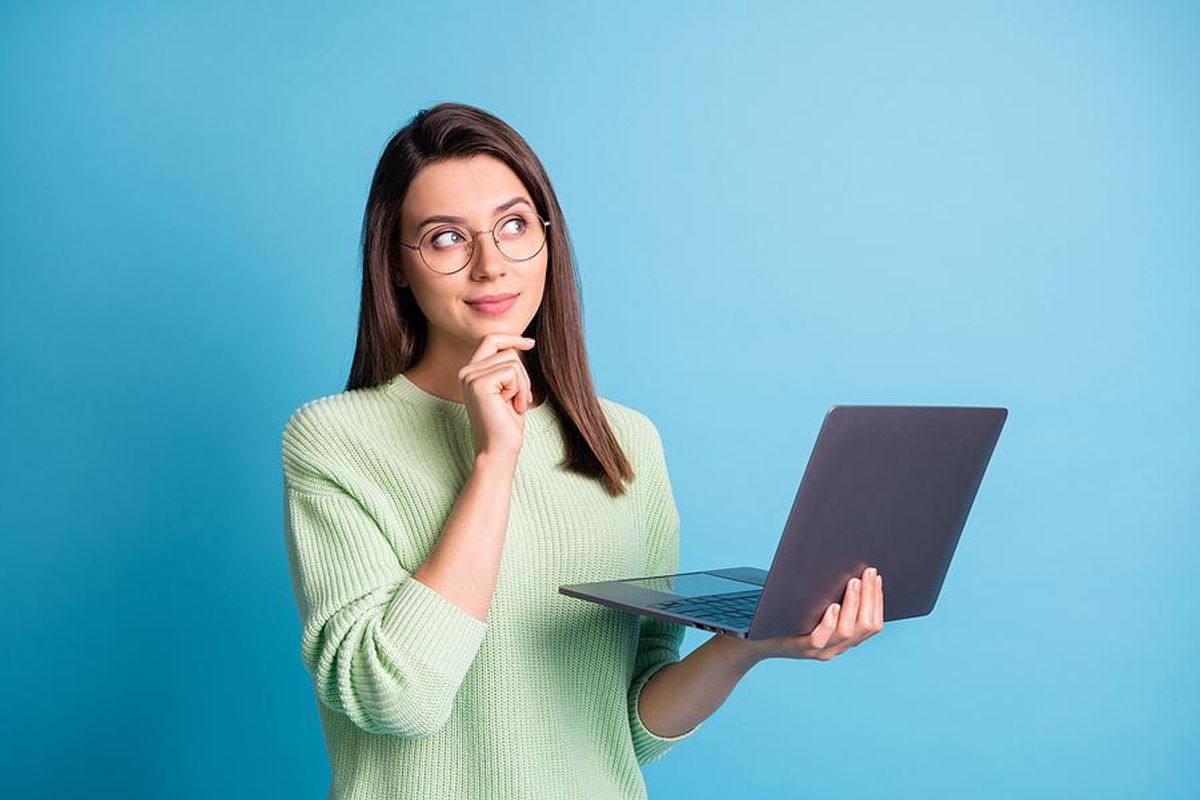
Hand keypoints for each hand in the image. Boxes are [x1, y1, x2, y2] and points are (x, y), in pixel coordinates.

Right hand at [460, 333, 537, 459]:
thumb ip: (507, 368)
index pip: (490, 340)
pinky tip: (513, 406)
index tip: (530, 343)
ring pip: (512, 361)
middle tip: (521, 399)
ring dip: (523, 384)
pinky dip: (520, 389)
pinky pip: (511, 371)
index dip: (511, 338)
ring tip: (515, 405)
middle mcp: (466, 371)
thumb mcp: (508, 390)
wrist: (499, 450)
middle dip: (522, 374)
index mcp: (471, 372)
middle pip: (506, 350)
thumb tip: (518, 344)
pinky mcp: (478, 383)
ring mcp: (470, 376)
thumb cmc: (506, 424)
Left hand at [722, 567, 884, 663]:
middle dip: (870, 598)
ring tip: (853, 583)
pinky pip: (820, 638)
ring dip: (853, 604)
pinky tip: (832, 606)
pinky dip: (829, 621)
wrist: (755, 638)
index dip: (878, 600)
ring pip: (846, 631)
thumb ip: (831, 594)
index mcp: (844, 638)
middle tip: (867, 573)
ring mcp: (820, 651)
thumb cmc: (787, 615)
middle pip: (865, 626)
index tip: (876, 576)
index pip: (872, 624)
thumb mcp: (813, 605)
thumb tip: (847, 565)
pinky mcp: (800, 649)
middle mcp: (836, 648)